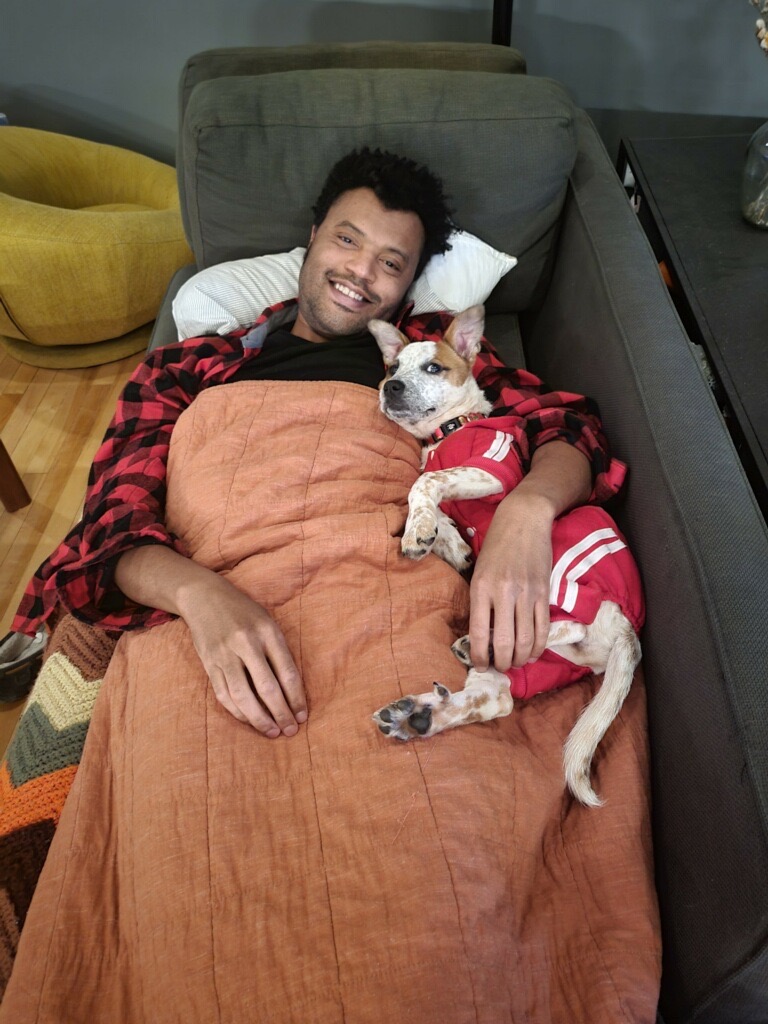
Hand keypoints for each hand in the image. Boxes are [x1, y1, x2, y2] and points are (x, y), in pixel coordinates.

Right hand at [179, 574, 306, 736]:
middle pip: (267, 687)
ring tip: (272, 731)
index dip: (297, 698)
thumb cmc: (243, 612)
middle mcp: (246, 643)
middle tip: (290, 731)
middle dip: (281, 713)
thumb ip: (279, 651)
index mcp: (267, 631)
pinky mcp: (209, 663)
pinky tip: (250, 720)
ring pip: (243, 696)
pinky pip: (224, 694)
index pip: (287, 672)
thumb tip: (292, 691)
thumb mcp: (267, 622)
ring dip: (259, 719)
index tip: (303, 716)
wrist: (204, 597)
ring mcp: (225, 654)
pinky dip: (238, 712)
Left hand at [468, 491, 553, 671]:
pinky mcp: (544, 593)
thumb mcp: (478, 571)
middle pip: (503, 643)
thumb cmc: (495, 547)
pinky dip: (537, 646)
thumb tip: (481, 636)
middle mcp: (503, 593)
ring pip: (525, 640)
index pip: (478, 634)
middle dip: (501, 664)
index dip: (479, 657)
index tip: (480, 665)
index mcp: (481, 588)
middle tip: (499, 668)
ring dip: (519, 659)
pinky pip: (542, 628)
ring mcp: (526, 594)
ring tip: (514, 663)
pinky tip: (530, 652)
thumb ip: (480, 601)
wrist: (523, 520)